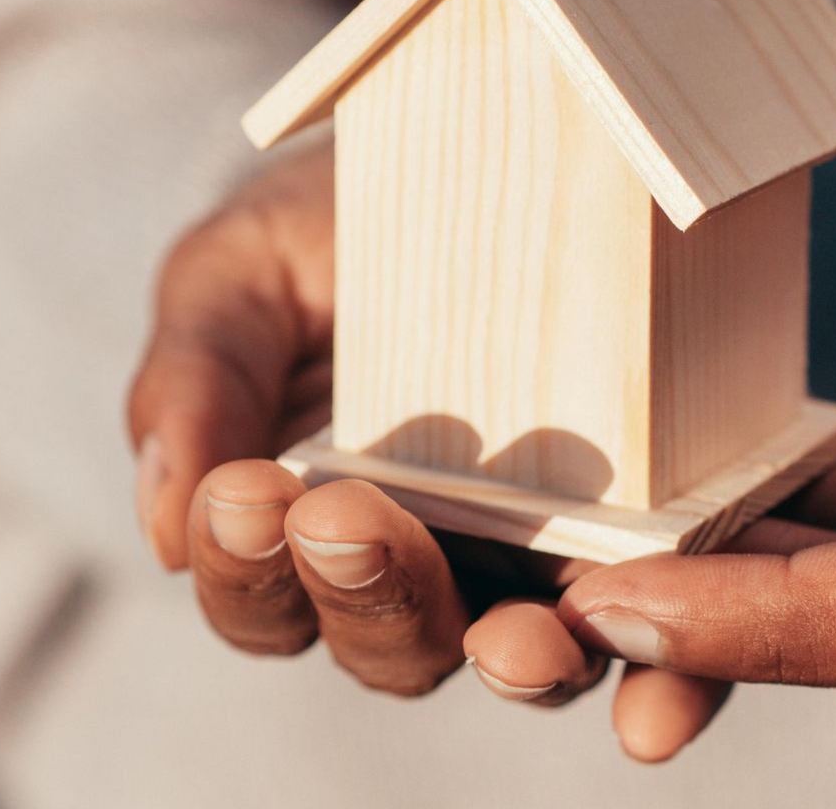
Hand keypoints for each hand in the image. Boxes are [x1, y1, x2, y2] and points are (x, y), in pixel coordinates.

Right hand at [124, 143, 835, 757]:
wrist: (485, 140)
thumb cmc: (336, 223)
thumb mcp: (244, 271)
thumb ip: (195, 380)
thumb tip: (164, 522)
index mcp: (312, 530)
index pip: (264, 599)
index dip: (246, 566)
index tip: (246, 493)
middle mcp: (431, 569)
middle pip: (391, 643)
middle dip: (369, 595)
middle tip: (348, 520)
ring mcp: (546, 558)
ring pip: (527, 655)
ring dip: (521, 661)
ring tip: (523, 639)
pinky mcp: (657, 534)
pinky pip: (668, 623)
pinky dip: (671, 675)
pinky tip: (665, 696)